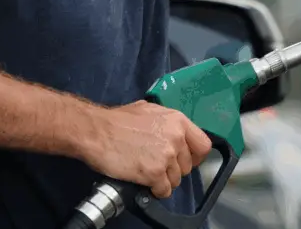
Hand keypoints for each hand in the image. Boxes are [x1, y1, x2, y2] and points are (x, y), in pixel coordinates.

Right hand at [84, 100, 211, 199]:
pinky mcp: (154, 173)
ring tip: (150, 175)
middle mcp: (176, 138)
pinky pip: (164, 190)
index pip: (203, 145)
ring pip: (176, 180)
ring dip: (164, 181)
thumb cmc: (117, 120)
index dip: (195, 156)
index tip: (186, 160)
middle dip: (174, 170)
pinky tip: (146, 184)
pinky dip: (156, 191)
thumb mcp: (149, 110)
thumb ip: (166, 122)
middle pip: (187, 166)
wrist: (97, 131)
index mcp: (178, 121)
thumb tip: (173, 131)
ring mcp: (166, 156)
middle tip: (160, 169)